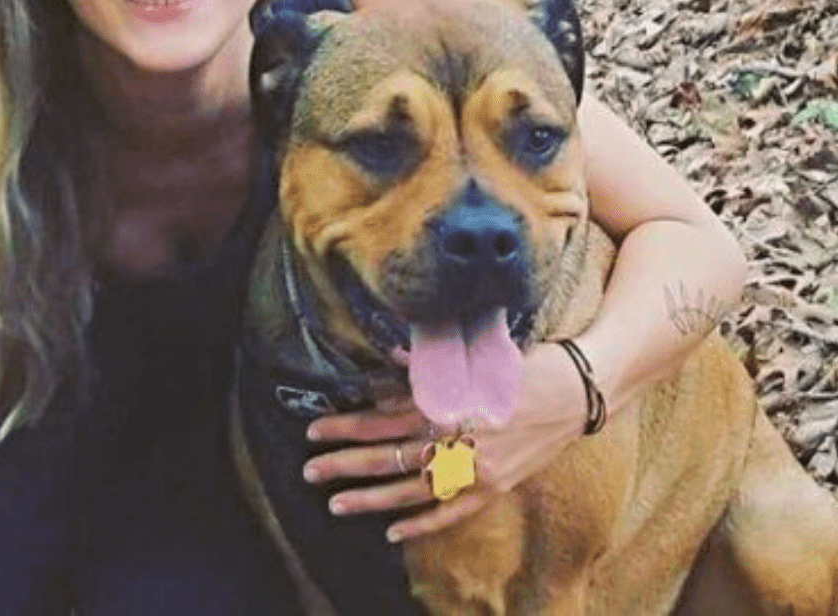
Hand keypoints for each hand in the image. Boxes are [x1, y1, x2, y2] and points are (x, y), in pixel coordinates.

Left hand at [302, 342, 588, 542]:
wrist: (581, 390)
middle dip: (345, 463)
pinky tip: (393, 532)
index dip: (347, 424)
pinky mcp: (496, 487)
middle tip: (309, 470)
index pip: (384, 419)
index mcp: (450, 405)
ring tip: (336, 504)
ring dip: (372, 498)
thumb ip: (430, 365)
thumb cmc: (526, 364)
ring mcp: (478, 470)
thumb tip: (389, 358)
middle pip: (390, 457)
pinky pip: (452, 512)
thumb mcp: (476, 357)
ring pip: (413, 490)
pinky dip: (422, 524)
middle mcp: (459, 441)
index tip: (314, 429)